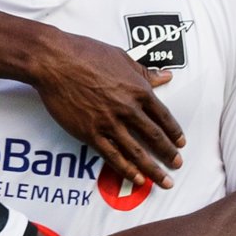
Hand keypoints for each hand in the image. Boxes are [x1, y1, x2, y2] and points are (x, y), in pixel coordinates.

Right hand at [32, 28, 184, 187]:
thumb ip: (145, 72)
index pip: (163, 116)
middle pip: (154, 137)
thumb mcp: (122, 57)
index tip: (180, 143)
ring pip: (136, 152)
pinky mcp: (90, 133)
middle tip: (177, 165)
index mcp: (138, 89)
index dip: (174, 132)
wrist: (55, 61)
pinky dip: (126, 169)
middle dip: (168, 154)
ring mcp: (108, 123)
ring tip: (164, 181)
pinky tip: (136, 178)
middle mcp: (127, 108)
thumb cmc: (86, 54)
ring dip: (153, 169)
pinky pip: (112, 156)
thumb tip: (165, 76)